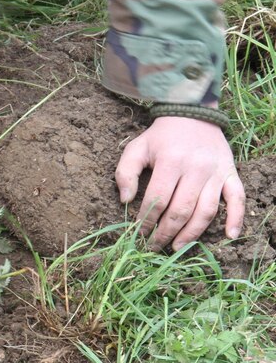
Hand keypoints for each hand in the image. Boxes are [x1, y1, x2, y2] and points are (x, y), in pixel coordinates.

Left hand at [116, 116, 244, 250]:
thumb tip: (125, 200)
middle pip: (181, 210)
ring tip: (177, 248)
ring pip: (206, 210)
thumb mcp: (136, 148)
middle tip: (154, 246)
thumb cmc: (161, 136)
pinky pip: (238, 198)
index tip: (139, 233)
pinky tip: (230, 236)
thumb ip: (125, 172)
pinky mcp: (230, 173)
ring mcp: (216, 172)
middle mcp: (196, 168)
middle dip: (166, 232)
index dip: (147, 220)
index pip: (158, 199)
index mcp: (171, 162)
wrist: (192, 114)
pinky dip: (236, 218)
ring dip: (192, 233)